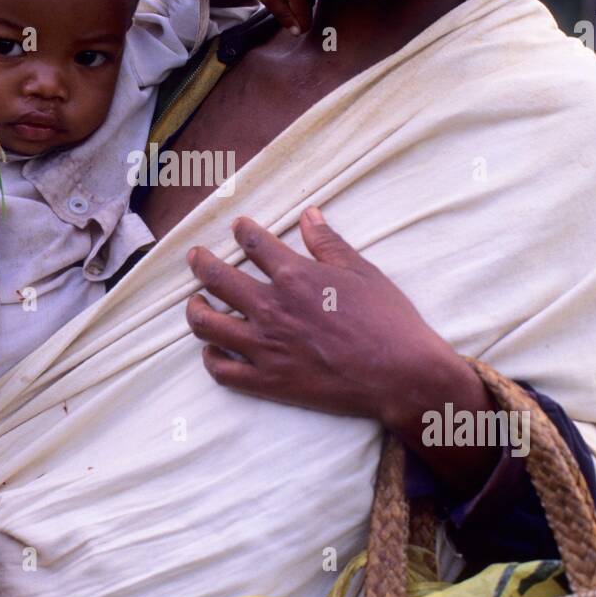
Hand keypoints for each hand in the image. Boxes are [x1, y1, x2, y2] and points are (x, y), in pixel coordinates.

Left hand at [186, 208, 497, 493]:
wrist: (399, 374)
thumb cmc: (387, 320)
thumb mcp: (361, 271)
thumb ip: (328, 243)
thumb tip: (309, 215)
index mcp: (294, 277)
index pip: (253, 243)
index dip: (242, 230)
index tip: (238, 226)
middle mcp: (271, 308)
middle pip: (217, 279)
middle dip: (201, 262)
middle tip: (195, 257)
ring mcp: (265, 347)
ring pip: (207, 325)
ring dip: (195, 310)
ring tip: (196, 303)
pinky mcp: (268, 381)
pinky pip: (223, 371)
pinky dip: (211, 358)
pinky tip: (211, 349)